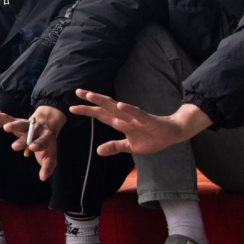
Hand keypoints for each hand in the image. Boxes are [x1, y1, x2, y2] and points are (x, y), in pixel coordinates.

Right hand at [3, 106, 65, 181]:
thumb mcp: (50, 156)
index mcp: (46, 137)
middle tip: (15, 146)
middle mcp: (37, 129)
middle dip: (23, 140)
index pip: (42, 142)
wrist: (45, 126)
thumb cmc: (46, 145)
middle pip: (30, 134)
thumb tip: (43, 178)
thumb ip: (47, 167)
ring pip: (20, 124)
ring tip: (6, 128)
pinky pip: (6, 118)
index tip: (31, 147)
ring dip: (13, 125)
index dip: (37, 144)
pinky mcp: (17, 121)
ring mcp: (27, 124)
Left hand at [68, 89, 211, 155]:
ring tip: (90, 95)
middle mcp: (125, 117)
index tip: (72, 108)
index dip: (87, 110)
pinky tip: (120, 105)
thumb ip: (114, 147)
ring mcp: (135, 117)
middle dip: (91, 100)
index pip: (100, 114)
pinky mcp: (147, 120)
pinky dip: (128, 109)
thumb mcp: (130, 146)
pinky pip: (136, 113)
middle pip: (105, 107)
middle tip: (77, 92)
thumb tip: (98, 151)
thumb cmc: (151, 138)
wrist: (172, 134)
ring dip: (103, 101)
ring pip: (116, 107)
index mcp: (120, 122)